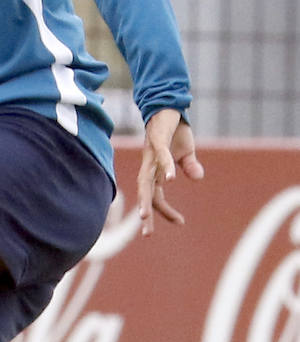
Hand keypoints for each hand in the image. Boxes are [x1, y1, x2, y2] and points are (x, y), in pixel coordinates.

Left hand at [137, 109, 203, 236]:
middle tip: (147, 234)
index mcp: (156, 171)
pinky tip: (172, 180)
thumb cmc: (174, 130)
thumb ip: (189, 166)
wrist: (169, 107)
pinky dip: (166, 169)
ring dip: (145, 198)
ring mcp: (152, 154)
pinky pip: (162, 158)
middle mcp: (150, 166)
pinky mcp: (159, 141)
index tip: (180, 222)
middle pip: (145, 193)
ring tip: (145, 216)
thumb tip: (198, 178)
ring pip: (146, 180)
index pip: (157, 196)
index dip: (165, 211)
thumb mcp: (185, 151)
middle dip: (145, 214)